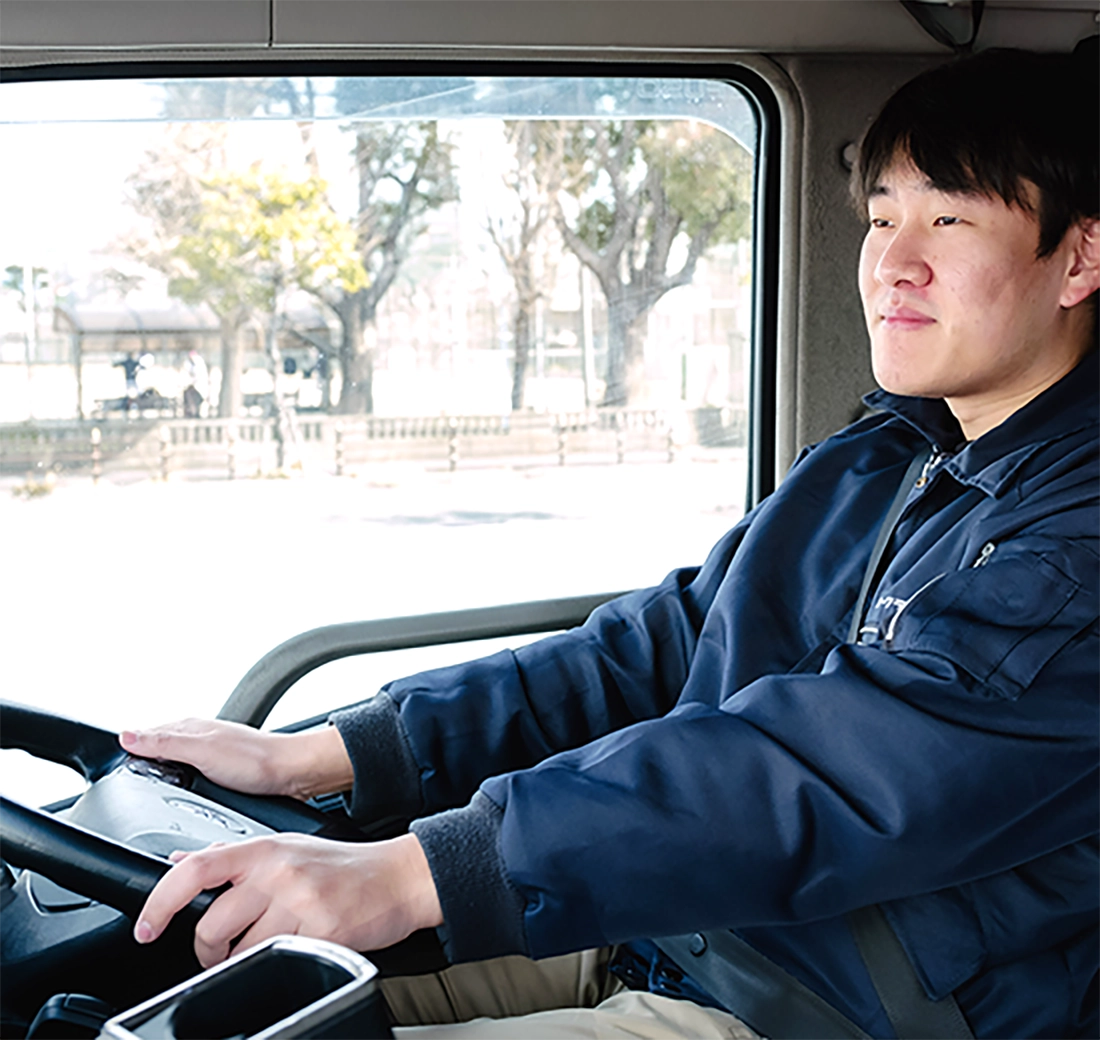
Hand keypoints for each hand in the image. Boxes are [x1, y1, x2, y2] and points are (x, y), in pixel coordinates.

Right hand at [119, 719, 353, 800]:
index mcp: (189, 728)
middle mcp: (199, 739)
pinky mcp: (223, 775)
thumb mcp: (203, 751)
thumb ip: (165, 742)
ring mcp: (211, 757)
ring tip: (149, 801)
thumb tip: (126, 734)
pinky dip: (182, 792)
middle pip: (157, 753)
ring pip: (174, 769)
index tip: (107, 768)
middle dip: (142, 768)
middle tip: (126, 791)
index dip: (126, 751)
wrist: (294, 775)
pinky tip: (182, 804)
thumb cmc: (256, 760)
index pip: (144, 735)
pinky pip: (191, 782)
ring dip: (163, 783)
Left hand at [133, 832, 442, 967]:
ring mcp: (301, 901)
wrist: (398, 877)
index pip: (195, 869)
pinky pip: (279, 961)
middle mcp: (278, 871)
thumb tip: (181, 860)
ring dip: (242, 961)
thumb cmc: (343, 865)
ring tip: (262, 949)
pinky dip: (278, 964)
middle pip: (212, 924)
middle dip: (207, 951)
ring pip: (242, 951)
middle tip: (219, 951)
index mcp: (264, 848)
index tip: (146, 927)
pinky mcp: (322, 931)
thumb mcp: (286, 847)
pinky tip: (294, 948)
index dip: (160, 901)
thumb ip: (233, 855)